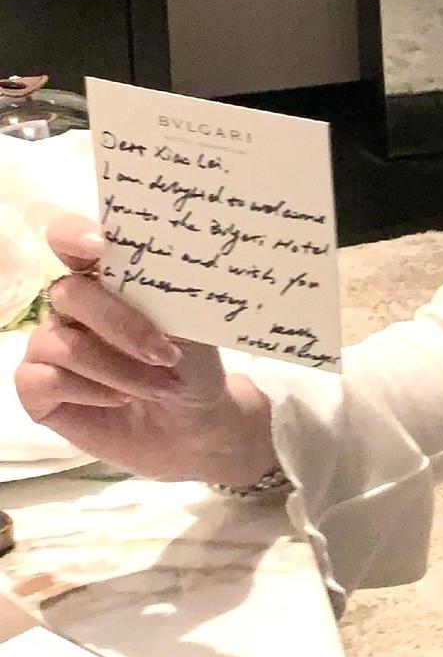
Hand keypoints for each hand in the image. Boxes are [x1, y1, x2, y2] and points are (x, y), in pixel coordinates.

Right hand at [14, 212, 278, 484]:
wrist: (191, 423)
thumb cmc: (191, 364)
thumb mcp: (193, 326)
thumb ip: (168, 295)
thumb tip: (161, 268)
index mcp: (104, 275)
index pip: (69, 238)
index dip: (73, 234)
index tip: (99, 244)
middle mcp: (70, 303)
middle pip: (69, 293)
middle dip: (121, 324)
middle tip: (165, 353)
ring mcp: (47, 343)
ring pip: (65, 345)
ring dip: (120, 369)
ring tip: (160, 386)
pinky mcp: (34, 386)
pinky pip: (48, 380)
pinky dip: (94, 392)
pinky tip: (121, 400)